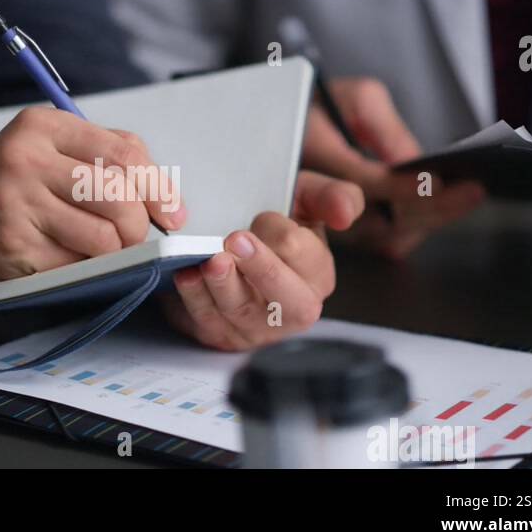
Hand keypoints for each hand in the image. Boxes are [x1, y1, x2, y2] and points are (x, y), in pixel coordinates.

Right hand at [0, 107, 184, 292]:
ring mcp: (17, 204)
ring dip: (116, 254)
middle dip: (139, 227)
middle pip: (120, 198)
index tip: (171, 213)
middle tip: (134, 238)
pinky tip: (71, 262)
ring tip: (102, 251)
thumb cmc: (0, 186)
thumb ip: (103, 157)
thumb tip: (167, 200)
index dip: (159, 189)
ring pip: (104, 239)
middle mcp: (27, 159)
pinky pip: (77, 266)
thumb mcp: (44, 149)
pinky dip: (87, 271)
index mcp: (42, 125)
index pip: (125, 153)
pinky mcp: (12, 246)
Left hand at [160, 171, 363, 350]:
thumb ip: (332, 197)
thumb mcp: (305, 201)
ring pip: (243, 312)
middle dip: (263, 268)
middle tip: (236, 239)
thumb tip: (345, 215)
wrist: (229, 246)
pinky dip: (195, 299)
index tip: (260, 218)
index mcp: (318, 275)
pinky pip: (208, 322)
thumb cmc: (272, 226)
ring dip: (224, 286)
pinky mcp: (222, 334)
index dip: (282, 234)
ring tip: (211, 260)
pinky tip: (186, 276)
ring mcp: (256, 326)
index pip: (308, 257)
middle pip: (289, 301)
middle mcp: (292, 307)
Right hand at [303, 78, 484, 257]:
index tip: (439, 181)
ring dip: (428, 219)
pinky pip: (383, 241)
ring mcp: (328, 218)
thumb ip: (386, 128)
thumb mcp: (360, 98)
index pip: (361, 180)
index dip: (401, 185)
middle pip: (377, 217)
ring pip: (383, 235)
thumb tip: (412, 162)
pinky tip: (444, 211)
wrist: (305, 124)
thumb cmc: (335, 103)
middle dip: (430, 208)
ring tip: (466, 198)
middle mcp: (316, 193)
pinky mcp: (344, 230)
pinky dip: (416, 228)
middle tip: (471, 192)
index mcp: (314, 154)